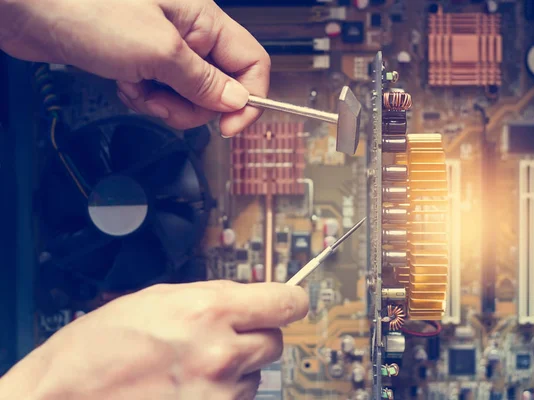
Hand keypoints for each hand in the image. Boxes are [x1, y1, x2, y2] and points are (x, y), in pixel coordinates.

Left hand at [0, 0, 269, 134]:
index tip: (229, 127)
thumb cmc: (85, 8)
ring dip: (164, 103)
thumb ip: (203, 81)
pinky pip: (160, 93)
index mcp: (205, 20)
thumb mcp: (157, 51)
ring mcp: (164, 48)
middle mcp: (190, 33)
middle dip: (193, 106)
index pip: (252, 63)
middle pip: (220, 86)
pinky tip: (123, 83)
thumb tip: (238, 101)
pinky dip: (144, 97)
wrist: (27, 5)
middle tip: (163, 104)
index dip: (247, 98)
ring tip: (137, 88)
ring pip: (188, 95)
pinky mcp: (141, 60)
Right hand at [0, 281, 307, 399]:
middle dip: (256, 335)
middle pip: (275, 341)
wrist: (64, 397)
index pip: (285, 303)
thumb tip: (250, 299)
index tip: (289, 302)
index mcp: (209, 311)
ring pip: (256, 375)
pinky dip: (223, 393)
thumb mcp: (159, 298)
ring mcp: (218, 394)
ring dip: (236, 368)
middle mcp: (221, 354)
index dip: (290, 301)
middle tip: (225, 336)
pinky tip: (190, 386)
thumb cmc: (100, 345)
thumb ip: (213, 297)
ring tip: (194, 365)